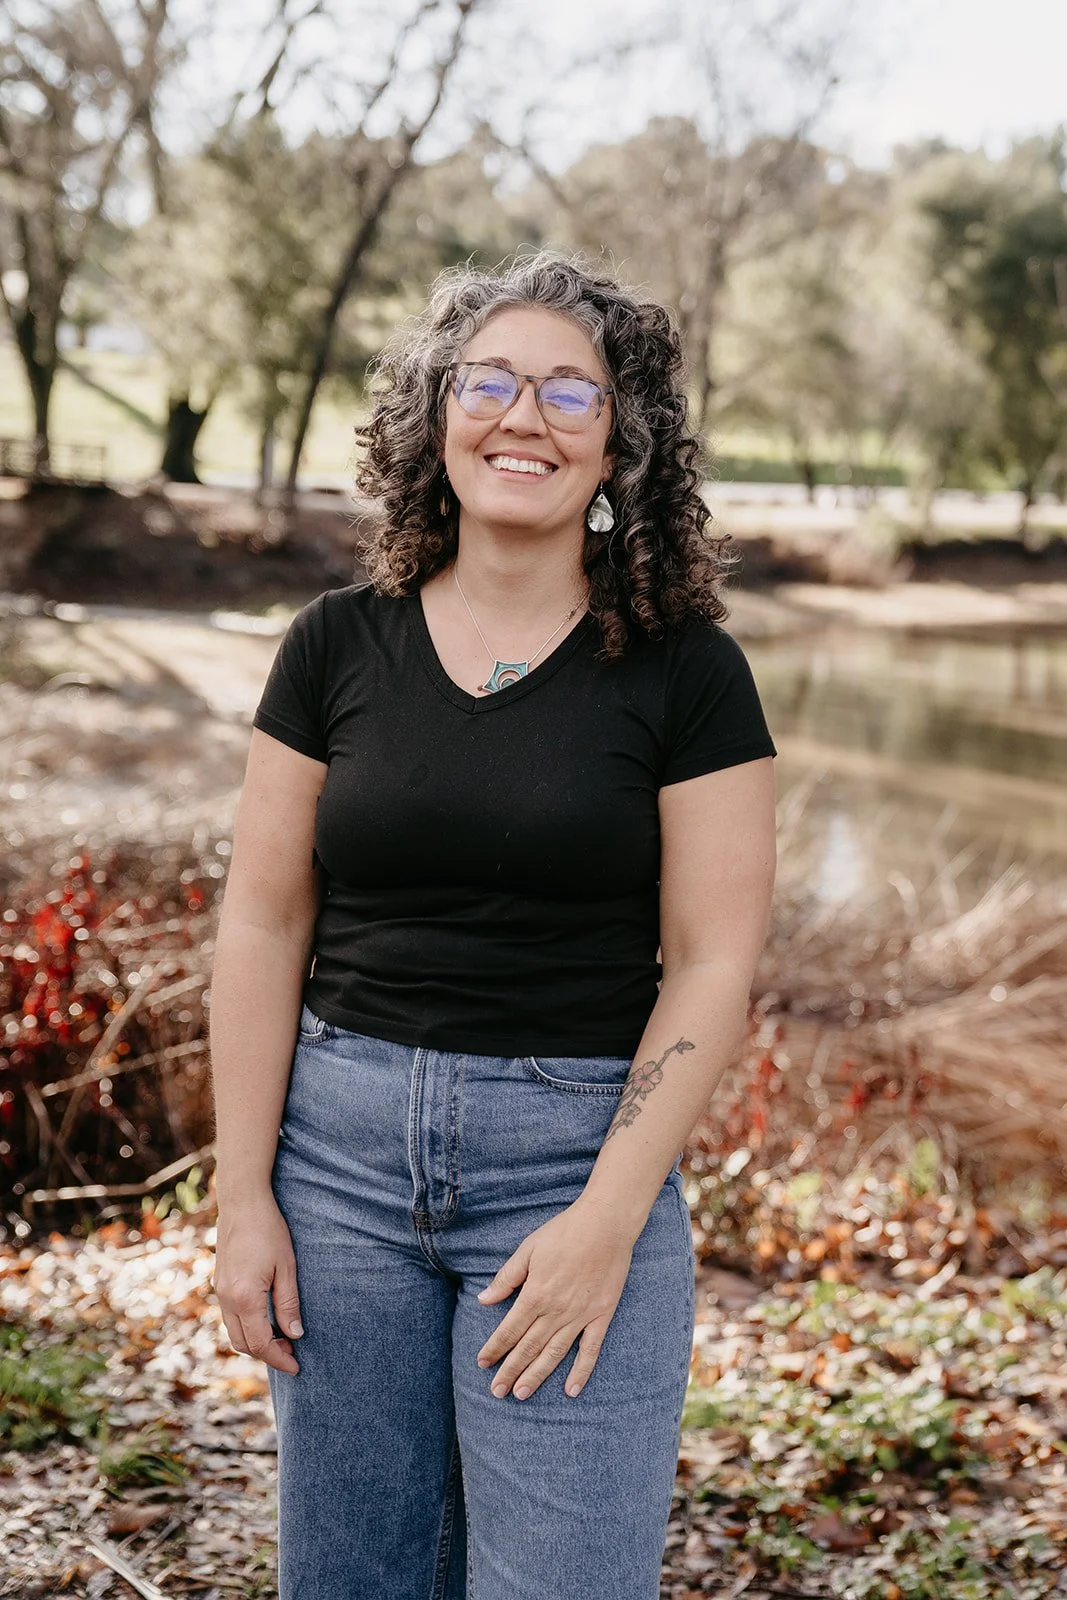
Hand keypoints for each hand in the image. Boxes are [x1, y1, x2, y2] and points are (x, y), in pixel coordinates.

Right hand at [212, 1192, 303, 1375]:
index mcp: (245, 1298)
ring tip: (281, 1335)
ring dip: (255, 1341)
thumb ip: (289, 1305)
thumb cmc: (269, 1230)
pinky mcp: (219, 1282)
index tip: (297, 1367)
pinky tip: (266, 1318)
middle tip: (292, 1351)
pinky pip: (230, 1316)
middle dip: (267, 1354)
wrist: (242, 1202)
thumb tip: (295, 1335)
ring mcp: (219, 1291)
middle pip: (243, 1344)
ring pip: (234, 1332)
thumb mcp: (287, 1268)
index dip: (279, 1359)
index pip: (261, 1343)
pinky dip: (246, 1326)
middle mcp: (226, 1299)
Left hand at [475, 1196, 634, 1399]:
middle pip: (528, 1347)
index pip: (509, 1329)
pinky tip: (571, 1390)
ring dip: (536, 1376)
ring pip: (554, 1354)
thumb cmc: (564, 1232)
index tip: (482, 1363)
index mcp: (535, 1294)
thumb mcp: (528, 1249)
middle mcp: (556, 1310)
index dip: (494, 1348)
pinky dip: (581, 1372)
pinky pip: (590, 1349)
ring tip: (521, 1394)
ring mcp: (581, 1316)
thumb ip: (506, 1278)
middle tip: (497, 1391)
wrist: (605, 1224)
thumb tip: (483, 1299)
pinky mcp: (602, 1315)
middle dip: (510, 1371)